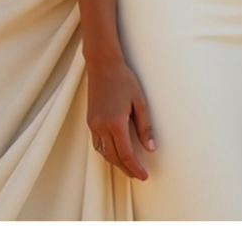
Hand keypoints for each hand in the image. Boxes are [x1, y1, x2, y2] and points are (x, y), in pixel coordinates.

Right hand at [87, 55, 154, 178]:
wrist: (102, 65)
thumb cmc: (124, 80)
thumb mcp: (140, 102)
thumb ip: (145, 127)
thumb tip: (151, 148)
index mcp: (116, 123)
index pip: (126, 154)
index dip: (136, 168)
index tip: (144, 175)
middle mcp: (102, 127)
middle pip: (114, 157)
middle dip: (127, 169)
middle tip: (139, 175)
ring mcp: (93, 125)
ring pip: (104, 153)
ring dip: (116, 163)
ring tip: (129, 167)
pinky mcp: (90, 121)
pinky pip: (98, 144)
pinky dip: (107, 152)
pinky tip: (116, 153)